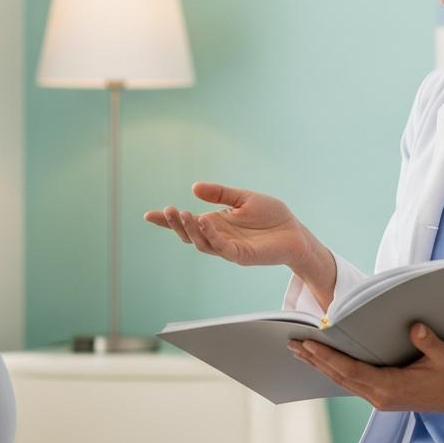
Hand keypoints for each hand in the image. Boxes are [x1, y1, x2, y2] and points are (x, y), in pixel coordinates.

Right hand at [143, 182, 317, 268]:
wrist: (295, 232)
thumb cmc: (272, 216)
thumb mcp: (243, 198)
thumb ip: (220, 194)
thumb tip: (194, 187)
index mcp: (217, 223)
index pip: (187, 223)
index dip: (167, 221)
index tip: (148, 215)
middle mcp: (218, 237)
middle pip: (189, 235)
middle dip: (175, 225)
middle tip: (167, 210)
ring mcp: (228, 248)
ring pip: (201, 243)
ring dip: (190, 230)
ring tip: (183, 213)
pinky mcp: (241, 255)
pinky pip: (221, 247)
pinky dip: (211, 235)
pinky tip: (205, 221)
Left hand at [288, 323, 443, 418]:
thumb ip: (428, 342)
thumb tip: (414, 327)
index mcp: (391, 387)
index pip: (351, 370)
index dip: (328, 357)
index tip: (309, 343)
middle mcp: (380, 396)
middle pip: (339, 376)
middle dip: (314, 359)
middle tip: (292, 343)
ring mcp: (379, 398)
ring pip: (342, 380)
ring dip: (320, 365)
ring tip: (299, 351)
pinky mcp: (381, 395)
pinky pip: (351, 382)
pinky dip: (334, 370)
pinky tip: (323, 362)